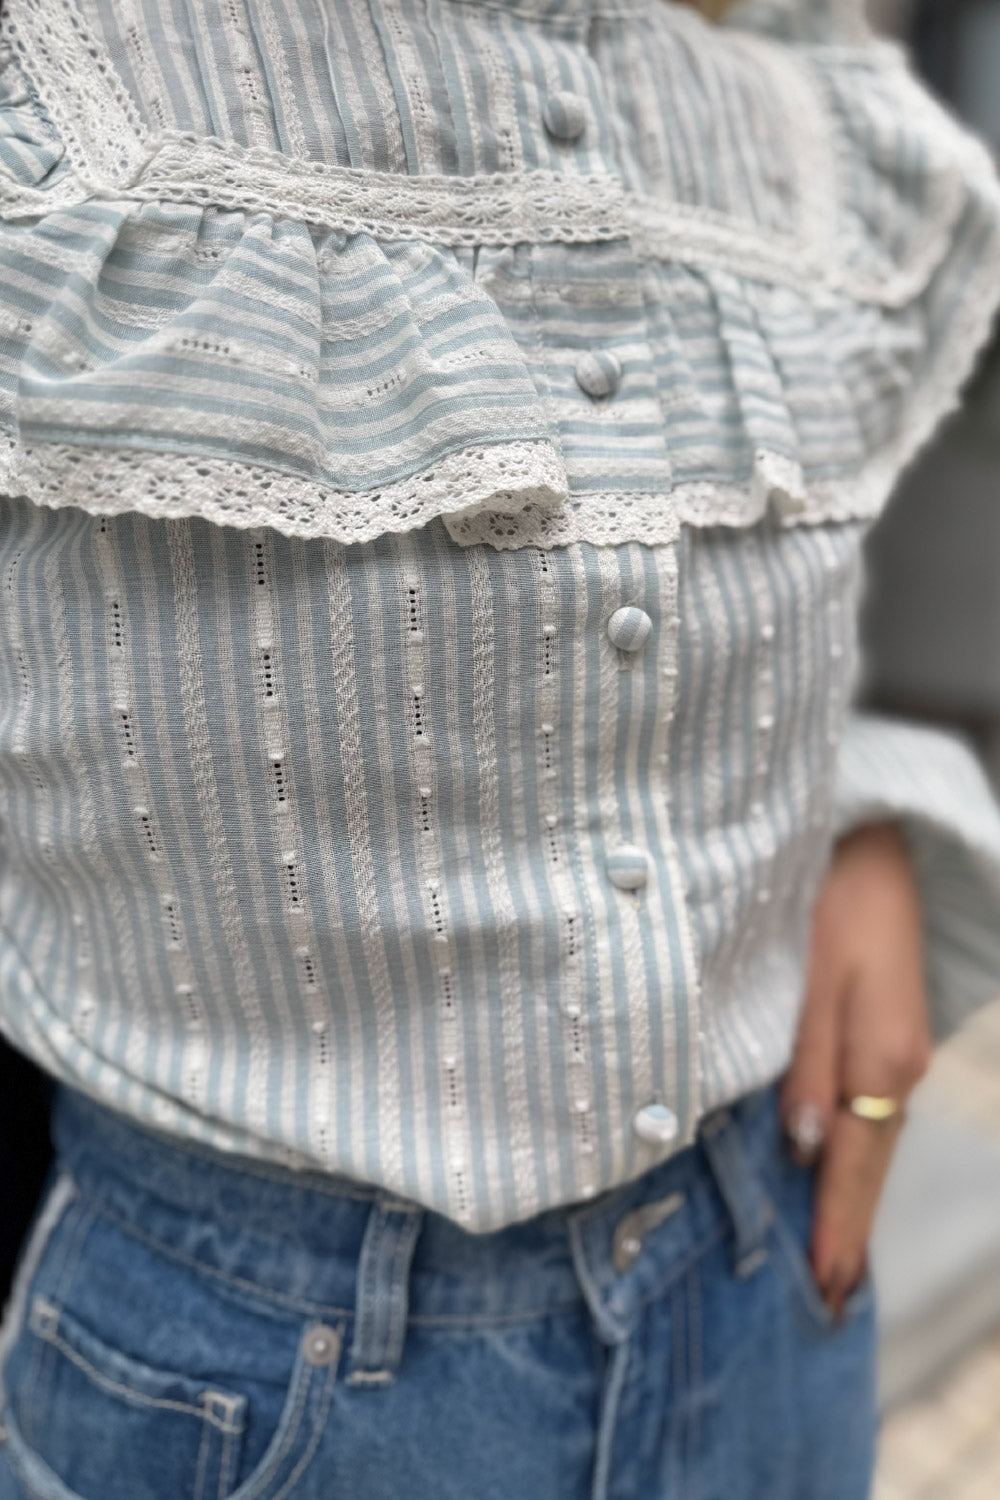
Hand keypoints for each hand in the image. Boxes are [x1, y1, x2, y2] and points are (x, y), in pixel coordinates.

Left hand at [780, 821, 932, 1316]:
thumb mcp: (809, 970)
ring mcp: (894, 1048)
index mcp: (880, 1059)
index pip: (854, 1165)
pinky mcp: (882, 1029)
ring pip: (871, 1139)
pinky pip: (868, 1109)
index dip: (837, 1226)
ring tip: (832, 1253)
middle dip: (849, 1228)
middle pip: (869, 1163)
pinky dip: (851, 1150)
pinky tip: (831, 1166)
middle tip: (828, 1298)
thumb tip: (801, 1143)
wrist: (873, 835)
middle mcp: (894, 1066)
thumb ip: (804, 1056)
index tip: (822, 1287)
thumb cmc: (828, 893)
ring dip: (849, 1194)